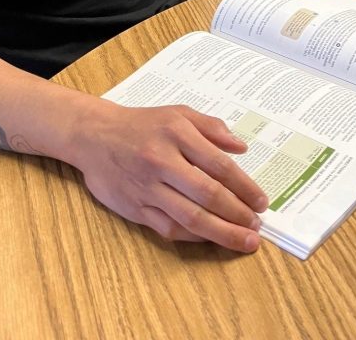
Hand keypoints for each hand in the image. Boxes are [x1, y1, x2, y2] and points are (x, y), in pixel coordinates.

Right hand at [71, 101, 268, 252]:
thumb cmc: (142, 124)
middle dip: (237, 214)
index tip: (261, 202)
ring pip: (190, 217)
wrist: (94, 136)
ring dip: (222, 233)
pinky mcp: (135, 208)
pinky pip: (169, 228)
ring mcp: (148, 187)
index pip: (218, 165)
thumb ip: (211, 127)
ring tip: (243, 240)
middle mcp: (162, 161)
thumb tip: (241, 147)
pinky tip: (211, 238)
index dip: (244, 187)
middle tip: (257, 227)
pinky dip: (194, 237)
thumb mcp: (177, 113)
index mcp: (176, 133)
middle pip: (208, 194)